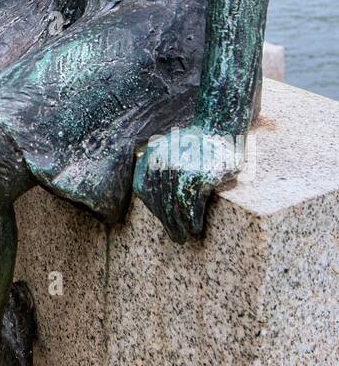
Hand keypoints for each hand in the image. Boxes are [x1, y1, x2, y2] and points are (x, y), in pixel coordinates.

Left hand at [133, 121, 244, 242]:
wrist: (219, 126)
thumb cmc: (196, 143)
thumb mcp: (168, 148)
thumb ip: (157, 167)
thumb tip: (148, 198)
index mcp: (151, 156)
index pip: (145, 190)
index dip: (153, 209)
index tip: (163, 220)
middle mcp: (161, 163)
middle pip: (160, 201)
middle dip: (167, 223)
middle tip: (176, 238)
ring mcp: (179, 170)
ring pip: (174, 206)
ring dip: (179, 226)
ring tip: (184, 237)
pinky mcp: (197, 177)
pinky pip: (191, 204)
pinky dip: (193, 219)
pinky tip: (196, 227)